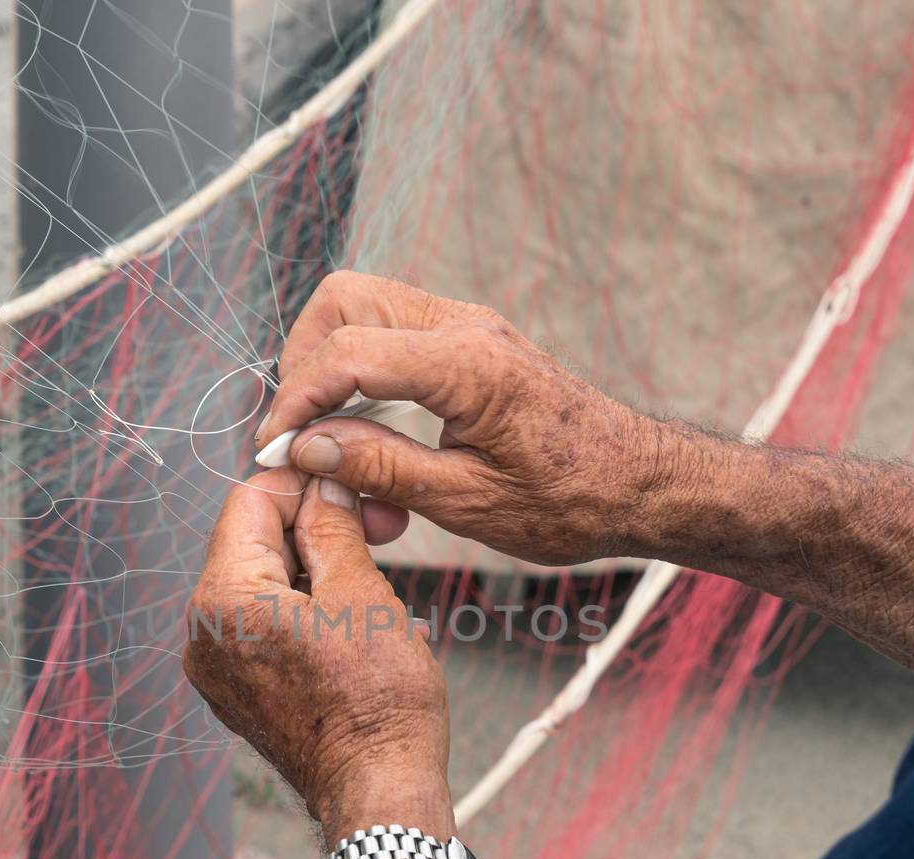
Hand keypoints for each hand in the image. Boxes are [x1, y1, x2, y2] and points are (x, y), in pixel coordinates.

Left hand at [183, 470, 451, 841]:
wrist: (379, 794)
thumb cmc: (377, 707)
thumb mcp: (362, 595)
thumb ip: (333, 529)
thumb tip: (324, 486)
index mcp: (225, 600)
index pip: (249, 503)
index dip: (304, 484)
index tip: (350, 483)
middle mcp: (204, 634)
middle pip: (252, 543)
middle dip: (314, 528)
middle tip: (377, 528)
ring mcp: (217, 668)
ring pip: (262, 584)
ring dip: (314, 568)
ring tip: (371, 580)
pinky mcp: (237, 691)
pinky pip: (262, 626)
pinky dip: (302, 609)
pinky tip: (350, 619)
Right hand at [255, 272, 668, 565]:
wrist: (639, 482)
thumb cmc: (570, 500)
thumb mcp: (469, 503)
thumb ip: (382, 468)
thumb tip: (308, 447)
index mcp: (468, 366)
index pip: (347, 353)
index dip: (295, 400)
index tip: (275, 448)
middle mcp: (465, 327)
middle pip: (343, 300)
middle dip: (303, 362)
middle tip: (302, 432)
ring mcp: (468, 326)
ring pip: (362, 305)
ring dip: (328, 362)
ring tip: (329, 433)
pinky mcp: (469, 340)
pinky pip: (391, 329)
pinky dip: (360, 368)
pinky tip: (366, 429)